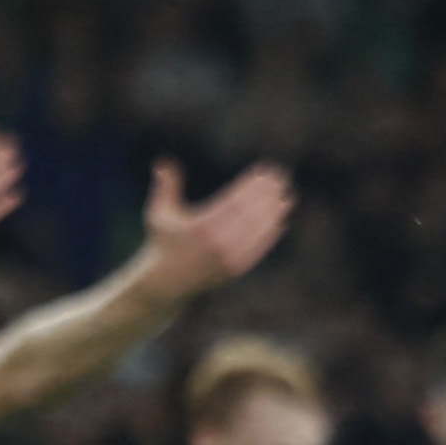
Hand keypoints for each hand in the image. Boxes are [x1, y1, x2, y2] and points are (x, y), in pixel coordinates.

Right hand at [137, 158, 296, 297]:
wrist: (166, 283)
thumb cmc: (163, 242)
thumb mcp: (159, 212)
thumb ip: (166, 186)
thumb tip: (164, 161)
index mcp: (201, 226)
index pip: (235, 200)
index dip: (253, 184)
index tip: (265, 170)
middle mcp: (217, 243)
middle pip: (251, 212)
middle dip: (269, 192)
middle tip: (281, 177)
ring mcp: (229, 257)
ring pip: (258, 230)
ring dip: (275, 211)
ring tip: (287, 195)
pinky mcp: (236, 268)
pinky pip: (259, 247)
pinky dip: (271, 232)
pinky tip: (281, 219)